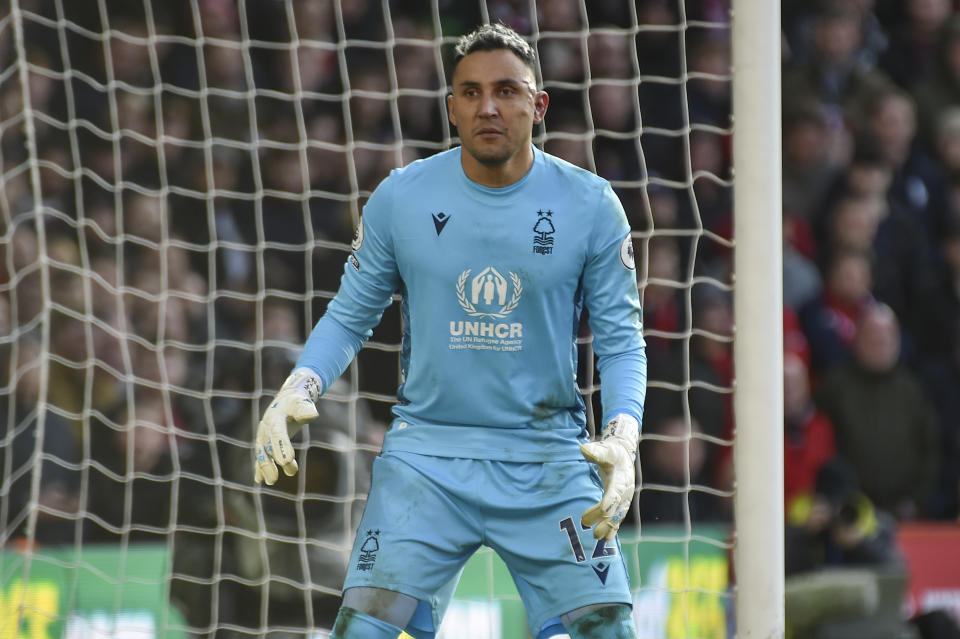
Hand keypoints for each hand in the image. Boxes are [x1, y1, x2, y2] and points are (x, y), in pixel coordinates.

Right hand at [254, 367, 321, 484]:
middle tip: (277, 478)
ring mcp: (263, 435)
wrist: (287, 401)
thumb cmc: (297, 403)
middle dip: (270, 462)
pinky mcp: (264, 442)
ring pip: (262, 453)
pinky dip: (259, 467)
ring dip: (265, 468)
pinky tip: (260, 480)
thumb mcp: (302, 404)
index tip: (287, 461)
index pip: (278, 433)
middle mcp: (266, 427)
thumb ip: (305, 410)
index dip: (282, 446)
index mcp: (275, 417)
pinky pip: (261, 456)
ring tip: (271, 481)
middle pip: (267, 446)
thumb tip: (312, 415)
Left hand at [579, 414, 638, 540]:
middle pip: (615, 510)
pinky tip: (605, 539)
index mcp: (620, 480)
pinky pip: (618, 518)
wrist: (624, 455)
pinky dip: (613, 528)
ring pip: (618, 517)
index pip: (613, 496)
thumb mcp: (606, 449)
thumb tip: (582, 449)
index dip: (604, 507)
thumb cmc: (613, 452)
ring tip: (598, 539)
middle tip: (591, 530)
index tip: (594, 514)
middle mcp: (625, 492)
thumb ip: (596, 451)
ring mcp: (625, 499)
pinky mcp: (622, 503)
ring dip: (609, 528)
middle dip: (604, 521)